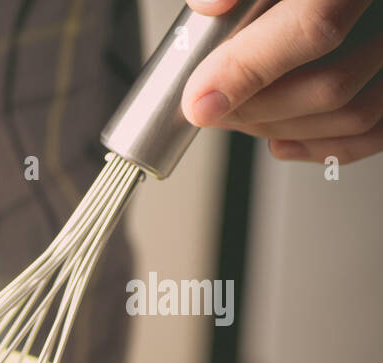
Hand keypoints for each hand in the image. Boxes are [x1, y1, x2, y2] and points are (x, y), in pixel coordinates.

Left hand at [183, 0, 382, 162]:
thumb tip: (207, 5)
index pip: (312, 27)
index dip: (247, 70)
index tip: (199, 100)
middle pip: (331, 84)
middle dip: (255, 110)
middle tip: (207, 106)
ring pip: (355, 112)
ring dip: (283, 130)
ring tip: (234, 116)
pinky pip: (377, 127)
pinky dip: (325, 146)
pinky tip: (279, 140)